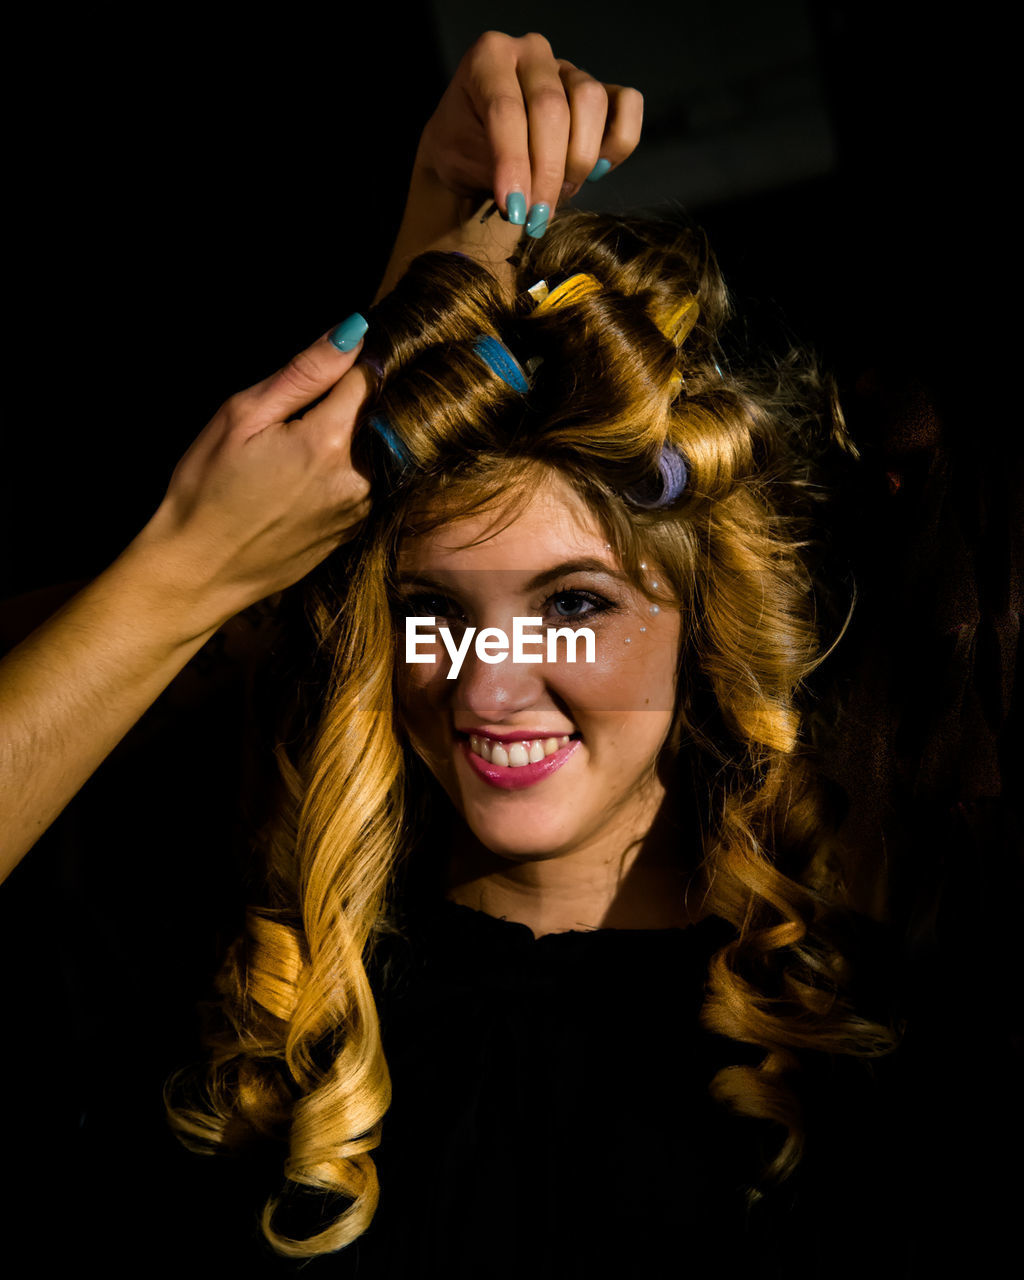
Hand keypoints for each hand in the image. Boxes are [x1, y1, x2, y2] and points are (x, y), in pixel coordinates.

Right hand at [136, 317, 373, 629]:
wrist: (199, 570)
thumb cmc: (206, 490)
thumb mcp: (241, 417)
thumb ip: (304, 373)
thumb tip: (352, 333)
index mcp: (329, 442)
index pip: (366, 378)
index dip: (343, 368)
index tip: (317, 377)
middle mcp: (359, 479)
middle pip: (372, 416)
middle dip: (341, 409)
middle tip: (289, 426)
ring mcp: (359, 510)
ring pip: (368, 451)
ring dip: (341, 443)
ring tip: (286, 461)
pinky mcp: (354, 531)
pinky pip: (361, 485)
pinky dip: (339, 475)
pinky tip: (296, 486)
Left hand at [417, 30, 643, 231]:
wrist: (476, 150)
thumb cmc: (465, 152)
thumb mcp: (460, 161)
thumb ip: (490, 171)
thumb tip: (525, 204)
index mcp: (489, 58)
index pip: (506, 109)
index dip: (513, 164)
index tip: (515, 210)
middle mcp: (532, 54)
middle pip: (551, 109)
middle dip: (547, 173)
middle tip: (537, 217)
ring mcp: (569, 69)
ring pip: (590, 103)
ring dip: (579, 161)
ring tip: (557, 195)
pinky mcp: (601, 90)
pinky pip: (627, 105)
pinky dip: (618, 142)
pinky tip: (596, 170)